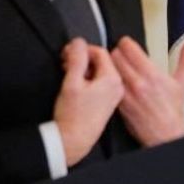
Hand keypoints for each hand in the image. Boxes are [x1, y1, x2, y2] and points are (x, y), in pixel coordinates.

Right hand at [54, 38, 123, 166]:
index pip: (100, 52)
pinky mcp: (107, 102)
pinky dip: (87, 79)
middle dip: (82, 58)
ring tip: (68, 73)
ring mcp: (113, 95)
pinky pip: (99, 83)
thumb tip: (79, 43)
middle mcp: (117, 86)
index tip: (69, 52)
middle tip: (66, 61)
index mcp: (112, 79)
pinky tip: (75, 84)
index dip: (82, 49)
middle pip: (101, 61)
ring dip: (83, 68)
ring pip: (99, 72)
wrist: (73, 140)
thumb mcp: (71, 81)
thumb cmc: (73, 115)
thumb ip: (76, 59)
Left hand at [110, 36, 183, 146]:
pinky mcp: (118, 103)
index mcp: (152, 74)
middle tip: (121, 55)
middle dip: (117, 52)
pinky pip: (107, 85)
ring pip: (108, 69)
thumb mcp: (182, 80)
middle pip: (115, 55)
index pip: (128, 47)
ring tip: (115, 66)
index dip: (126, 42)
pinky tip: (114, 81)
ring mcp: (125, 94)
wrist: (166, 132)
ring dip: (110, 65)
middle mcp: (137, 83)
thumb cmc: (173, 109)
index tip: (127, 44)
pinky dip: (108, 80)